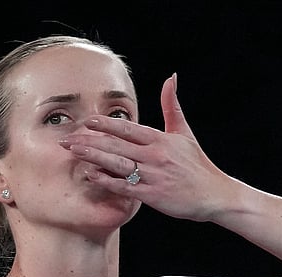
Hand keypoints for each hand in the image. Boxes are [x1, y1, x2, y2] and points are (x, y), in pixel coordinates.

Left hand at [59, 73, 238, 222]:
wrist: (215, 194)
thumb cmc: (198, 165)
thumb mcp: (185, 132)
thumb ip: (172, 105)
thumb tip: (171, 78)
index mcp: (161, 139)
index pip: (128, 128)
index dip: (106, 124)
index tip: (87, 121)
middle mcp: (155, 155)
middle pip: (117, 145)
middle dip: (89, 141)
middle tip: (67, 138)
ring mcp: (153, 175)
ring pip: (117, 163)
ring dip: (93, 157)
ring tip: (73, 153)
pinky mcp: (153, 194)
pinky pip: (125, 186)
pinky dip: (107, 180)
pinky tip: (91, 175)